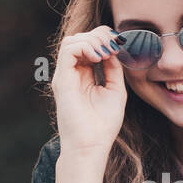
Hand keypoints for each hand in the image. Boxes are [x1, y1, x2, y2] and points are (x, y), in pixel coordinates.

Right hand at [52, 26, 126, 163]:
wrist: (90, 146)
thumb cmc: (102, 125)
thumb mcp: (115, 90)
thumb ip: (113, 69)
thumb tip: (113, 48)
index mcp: (83, 75)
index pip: (89, 45)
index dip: (104, 39)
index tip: (120, 46)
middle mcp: (71, 73)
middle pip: (80, 38)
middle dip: (100, 36)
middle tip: (114, 47)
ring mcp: (65, 76)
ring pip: (72, 41)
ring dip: (93, 40)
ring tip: (106, 53)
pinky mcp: (62, 80)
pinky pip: (68, 50)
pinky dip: (86, 47)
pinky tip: (99, 58)